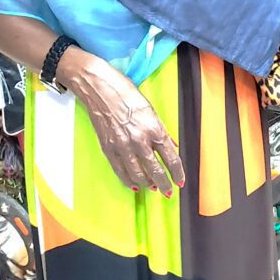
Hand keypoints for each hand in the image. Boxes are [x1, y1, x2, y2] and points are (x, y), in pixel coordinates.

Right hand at [58, 49, 184, 195]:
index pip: (171, 158)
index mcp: (153, 128)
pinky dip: (129, 181)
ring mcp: (122, 146)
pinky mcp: (108, 149)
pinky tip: (134, 184)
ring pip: (138, 175)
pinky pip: (121, 171)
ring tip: (153, 188)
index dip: (177, 173)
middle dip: (164, 184)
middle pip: (156, 171)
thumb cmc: (124, 92)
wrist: (98, 87)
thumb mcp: (149, 108)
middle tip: (168, 192)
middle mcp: (139, 140)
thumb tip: (170, 146)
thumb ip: (160, 130)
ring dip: (148, 184)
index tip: (180, 181)